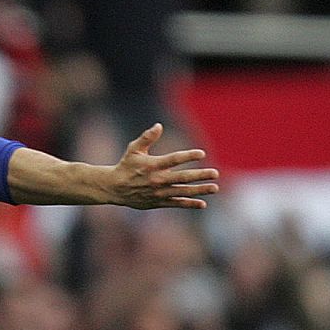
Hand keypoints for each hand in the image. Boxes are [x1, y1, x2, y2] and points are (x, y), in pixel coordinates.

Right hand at [104, 124, 219, 209]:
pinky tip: (203, 203)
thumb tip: (159, 126)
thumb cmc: (126, 165)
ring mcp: (159, 193)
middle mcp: (157, 180)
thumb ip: (146, 137)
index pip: (173, 159)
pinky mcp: (158, 202)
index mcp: (153, 165)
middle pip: (182, 177)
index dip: (188, 156)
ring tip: (214, 187)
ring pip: (182, 192)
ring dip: (199, 190)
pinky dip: (189, 204)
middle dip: (200, 175)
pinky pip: (176, 203)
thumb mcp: (133, 149)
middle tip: (215, 173)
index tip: (201, 153)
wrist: (114, 188)